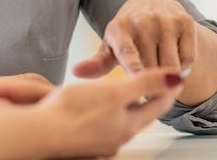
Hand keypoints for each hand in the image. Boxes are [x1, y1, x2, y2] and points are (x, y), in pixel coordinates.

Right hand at [35, 69, 183, 157]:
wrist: (39, 133)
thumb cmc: (73, 111)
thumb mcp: (115, 92)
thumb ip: (146, 84)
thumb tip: (177, 78)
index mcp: (128, 125)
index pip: (158, 105)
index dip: (168, 87)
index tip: (176, 75)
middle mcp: (118, 137)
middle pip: (142, 115)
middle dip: (151, 98)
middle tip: (159, 83)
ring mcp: (101, 141)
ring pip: (123, 121)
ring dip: (130, 106)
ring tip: (132, 92)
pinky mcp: (84, 141)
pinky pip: (106, 125)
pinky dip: (111, 113)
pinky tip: (101, 107)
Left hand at [73, 0, 196, 77]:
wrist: (151, 3)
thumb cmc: (126, 34)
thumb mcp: (110, 46)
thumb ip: (97, 63)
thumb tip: (76, 72)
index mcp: (120, 28)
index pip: (127, 52)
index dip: (134, 68)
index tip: (138, 81)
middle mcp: (144, 21)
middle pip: (152, 66)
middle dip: (151, 82)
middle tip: (148, 86)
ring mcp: (166, 20)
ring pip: (172, 65)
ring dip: (168, 77)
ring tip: (160, 75)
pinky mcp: (185, 21)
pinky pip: (189, 58)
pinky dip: (184, 66)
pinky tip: (174, 60)